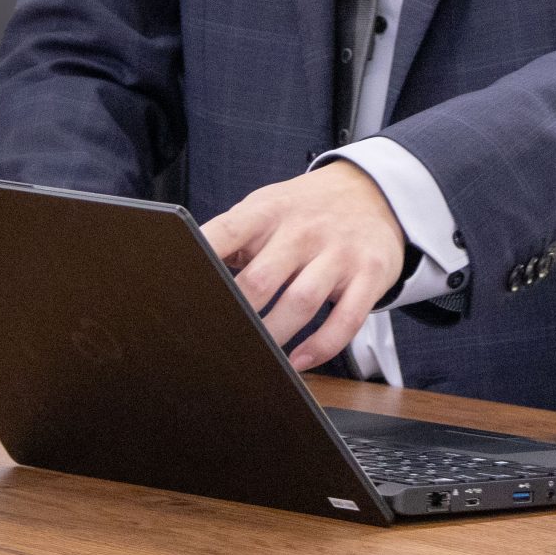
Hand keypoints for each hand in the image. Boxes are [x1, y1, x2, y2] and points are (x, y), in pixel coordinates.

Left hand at [201, 161, 404, 370]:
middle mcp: (304, 230)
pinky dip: (321, 347)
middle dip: (237, 315)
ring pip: (302, 302)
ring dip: (275, 336)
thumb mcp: (267, 208)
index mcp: (269, 212)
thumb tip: (187, 270)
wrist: (372, 192)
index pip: (227, 232)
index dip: (203, 259)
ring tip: (257, 357)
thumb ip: (231, 236)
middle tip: (218, 340)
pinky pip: (346, 320)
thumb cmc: (307, 210)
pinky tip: (300, 361)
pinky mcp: (369, 275)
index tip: (183, 291)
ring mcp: (339, 252)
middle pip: (261, 279)